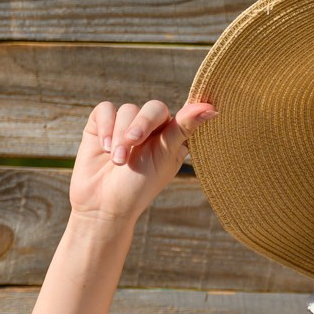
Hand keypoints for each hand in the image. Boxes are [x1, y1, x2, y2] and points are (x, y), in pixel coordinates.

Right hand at [69, 97, 216, 225]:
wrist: (103, 205)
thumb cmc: (138, 186)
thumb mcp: (164, 158)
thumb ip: (183, 129)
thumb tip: (212, 108)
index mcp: (171, 138)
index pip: (182, 114)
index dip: (190, 110)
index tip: (208, 109)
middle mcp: (150, 128)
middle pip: (153, 108)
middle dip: (141, 125)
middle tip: (133, 141)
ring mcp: (125, 124)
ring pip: (128, 110)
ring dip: (120, 135)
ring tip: (118, 160)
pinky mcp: (102, 124)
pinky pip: (105, 110)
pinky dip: (105, 127)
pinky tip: (106, 147)